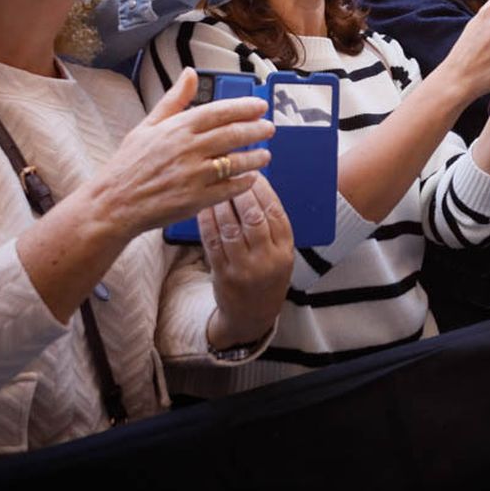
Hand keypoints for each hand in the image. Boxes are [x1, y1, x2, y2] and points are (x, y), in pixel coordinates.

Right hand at [89, 69, 273, 240]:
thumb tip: (190, 73)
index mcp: (178, 128)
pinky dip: (244, 182)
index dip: (245, 107)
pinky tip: (251, 178)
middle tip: (269, 128)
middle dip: (257, 130)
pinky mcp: (196, 200)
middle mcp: (188, 149)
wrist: (115, 202)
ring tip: (265, 154)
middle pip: (233, 134)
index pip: (220, 111)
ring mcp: (194, 175)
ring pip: (236, 162)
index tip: (260, 106)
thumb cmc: (130, 164)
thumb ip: (174, 99)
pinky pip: (229, 188)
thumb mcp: (148, 125)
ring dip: (256, 157)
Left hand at [199, 175, 293, 348]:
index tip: (254, 174)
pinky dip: (207, 221)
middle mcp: (267, 260)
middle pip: (254, 217)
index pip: (275, 212)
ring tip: (216, 187)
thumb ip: (272, 226)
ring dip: (222, 203)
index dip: (264, 190)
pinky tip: (204, 207)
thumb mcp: (281, 254)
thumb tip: (256, 186)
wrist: (252, 316)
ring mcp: (244, 268)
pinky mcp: (223, 275)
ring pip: (230, 227)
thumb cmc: (267, 277)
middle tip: (232, 175)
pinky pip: (212, 242)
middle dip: (242, 192)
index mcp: (285, 251)